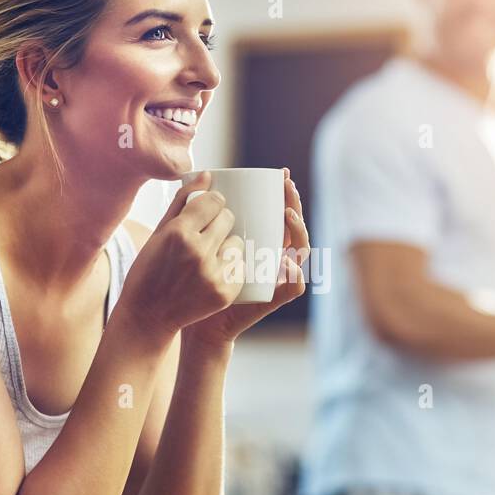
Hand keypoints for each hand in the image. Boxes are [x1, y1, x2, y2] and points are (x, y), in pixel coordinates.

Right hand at [119, 171, 245, 339]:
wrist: (147, 315)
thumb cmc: (149, 269)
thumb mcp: (158, 233)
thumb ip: (182, 201)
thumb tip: (208, 175)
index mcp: (178, 232)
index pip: (214, 201)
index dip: (212, 203)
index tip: (208, 209)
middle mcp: (197, 251)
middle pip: (228, 218)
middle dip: (220, 222)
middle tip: (206, 235)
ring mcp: (213, 274)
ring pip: (237, 242)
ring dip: (227, 246)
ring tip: (208, 258)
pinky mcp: (224, 292)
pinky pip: (239, 267)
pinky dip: (229, 269)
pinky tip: (210, 276)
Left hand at [183, 166, 309, 349]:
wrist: (197, 320)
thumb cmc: (194, 279)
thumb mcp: (197, 240)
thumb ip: (200, 212)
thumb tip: (203, 174)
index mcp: (260, 240)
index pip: (280, 213)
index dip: (285, 194)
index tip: (279, 174)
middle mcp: (273, 256)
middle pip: (294, 227)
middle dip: (295, 203)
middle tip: (287, 185)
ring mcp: (276, 276)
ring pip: (301, 251)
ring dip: (298, 231)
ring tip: (286, 215)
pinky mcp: (273, 298)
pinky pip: (294, 287)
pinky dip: (295, 275)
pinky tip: (287, 261)